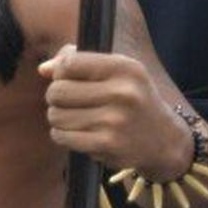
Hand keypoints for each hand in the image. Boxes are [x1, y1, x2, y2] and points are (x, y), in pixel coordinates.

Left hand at [39, 44, 190, 180]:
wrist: (164, 140)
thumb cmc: (132, 99)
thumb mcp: (116, 72)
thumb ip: (78, 63)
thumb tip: (43, 69)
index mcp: (125, 68)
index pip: (69, 63)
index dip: (60, 72)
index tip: (69, 79)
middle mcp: (122, 93)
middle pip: (57, 91)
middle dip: (56, 97)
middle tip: (71, 102)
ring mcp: (115, 120)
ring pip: (55, 115)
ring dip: (59, 118)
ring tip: (77, 118)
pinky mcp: (107, 144)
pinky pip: (61, 136)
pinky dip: (63, 135)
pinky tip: (79, 133)